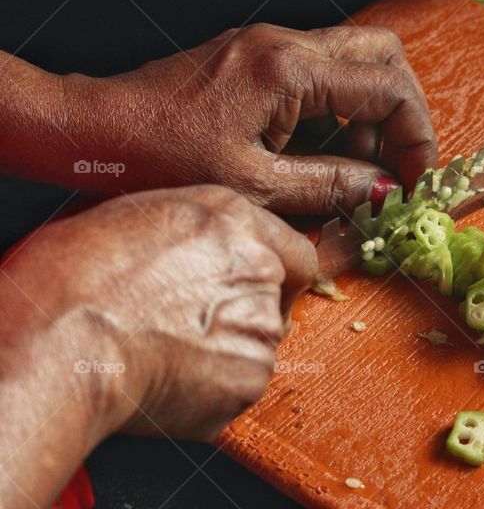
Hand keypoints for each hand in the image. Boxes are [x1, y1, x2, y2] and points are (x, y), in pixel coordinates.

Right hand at [0, 185, 318, 445]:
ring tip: (161, 353)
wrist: (63, 338)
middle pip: (273, 303)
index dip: (278, 278)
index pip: (295, 253)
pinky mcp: (248, 379)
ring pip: (253, 347)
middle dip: (238, 317)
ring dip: (222, 354)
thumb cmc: (74, 277)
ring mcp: (259, 327)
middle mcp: (259, 268)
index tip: (255, 293)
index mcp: (233, 219)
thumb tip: (195, 247)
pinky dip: (208, 393)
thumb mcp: (135, 216)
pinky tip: (163, 380)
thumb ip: (192, 231)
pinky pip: (235, 389)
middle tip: (184, 328)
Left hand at [58, 24, 437, 213]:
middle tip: (395, 166)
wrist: (95, 127)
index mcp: (291, 70)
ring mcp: (273, 43)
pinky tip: (325, 151)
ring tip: (358, 167)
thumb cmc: (160, 156)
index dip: (416, 138)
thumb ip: (330, 185)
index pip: (390, 89)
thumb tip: (386, 191)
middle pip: (385, 55)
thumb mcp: (254, 185)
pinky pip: (324, 69)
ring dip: (373, 111)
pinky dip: (342, 108)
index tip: (417, 182)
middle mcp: (288, 42)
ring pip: (358, 58)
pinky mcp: (259, 54)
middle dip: (403, 113)